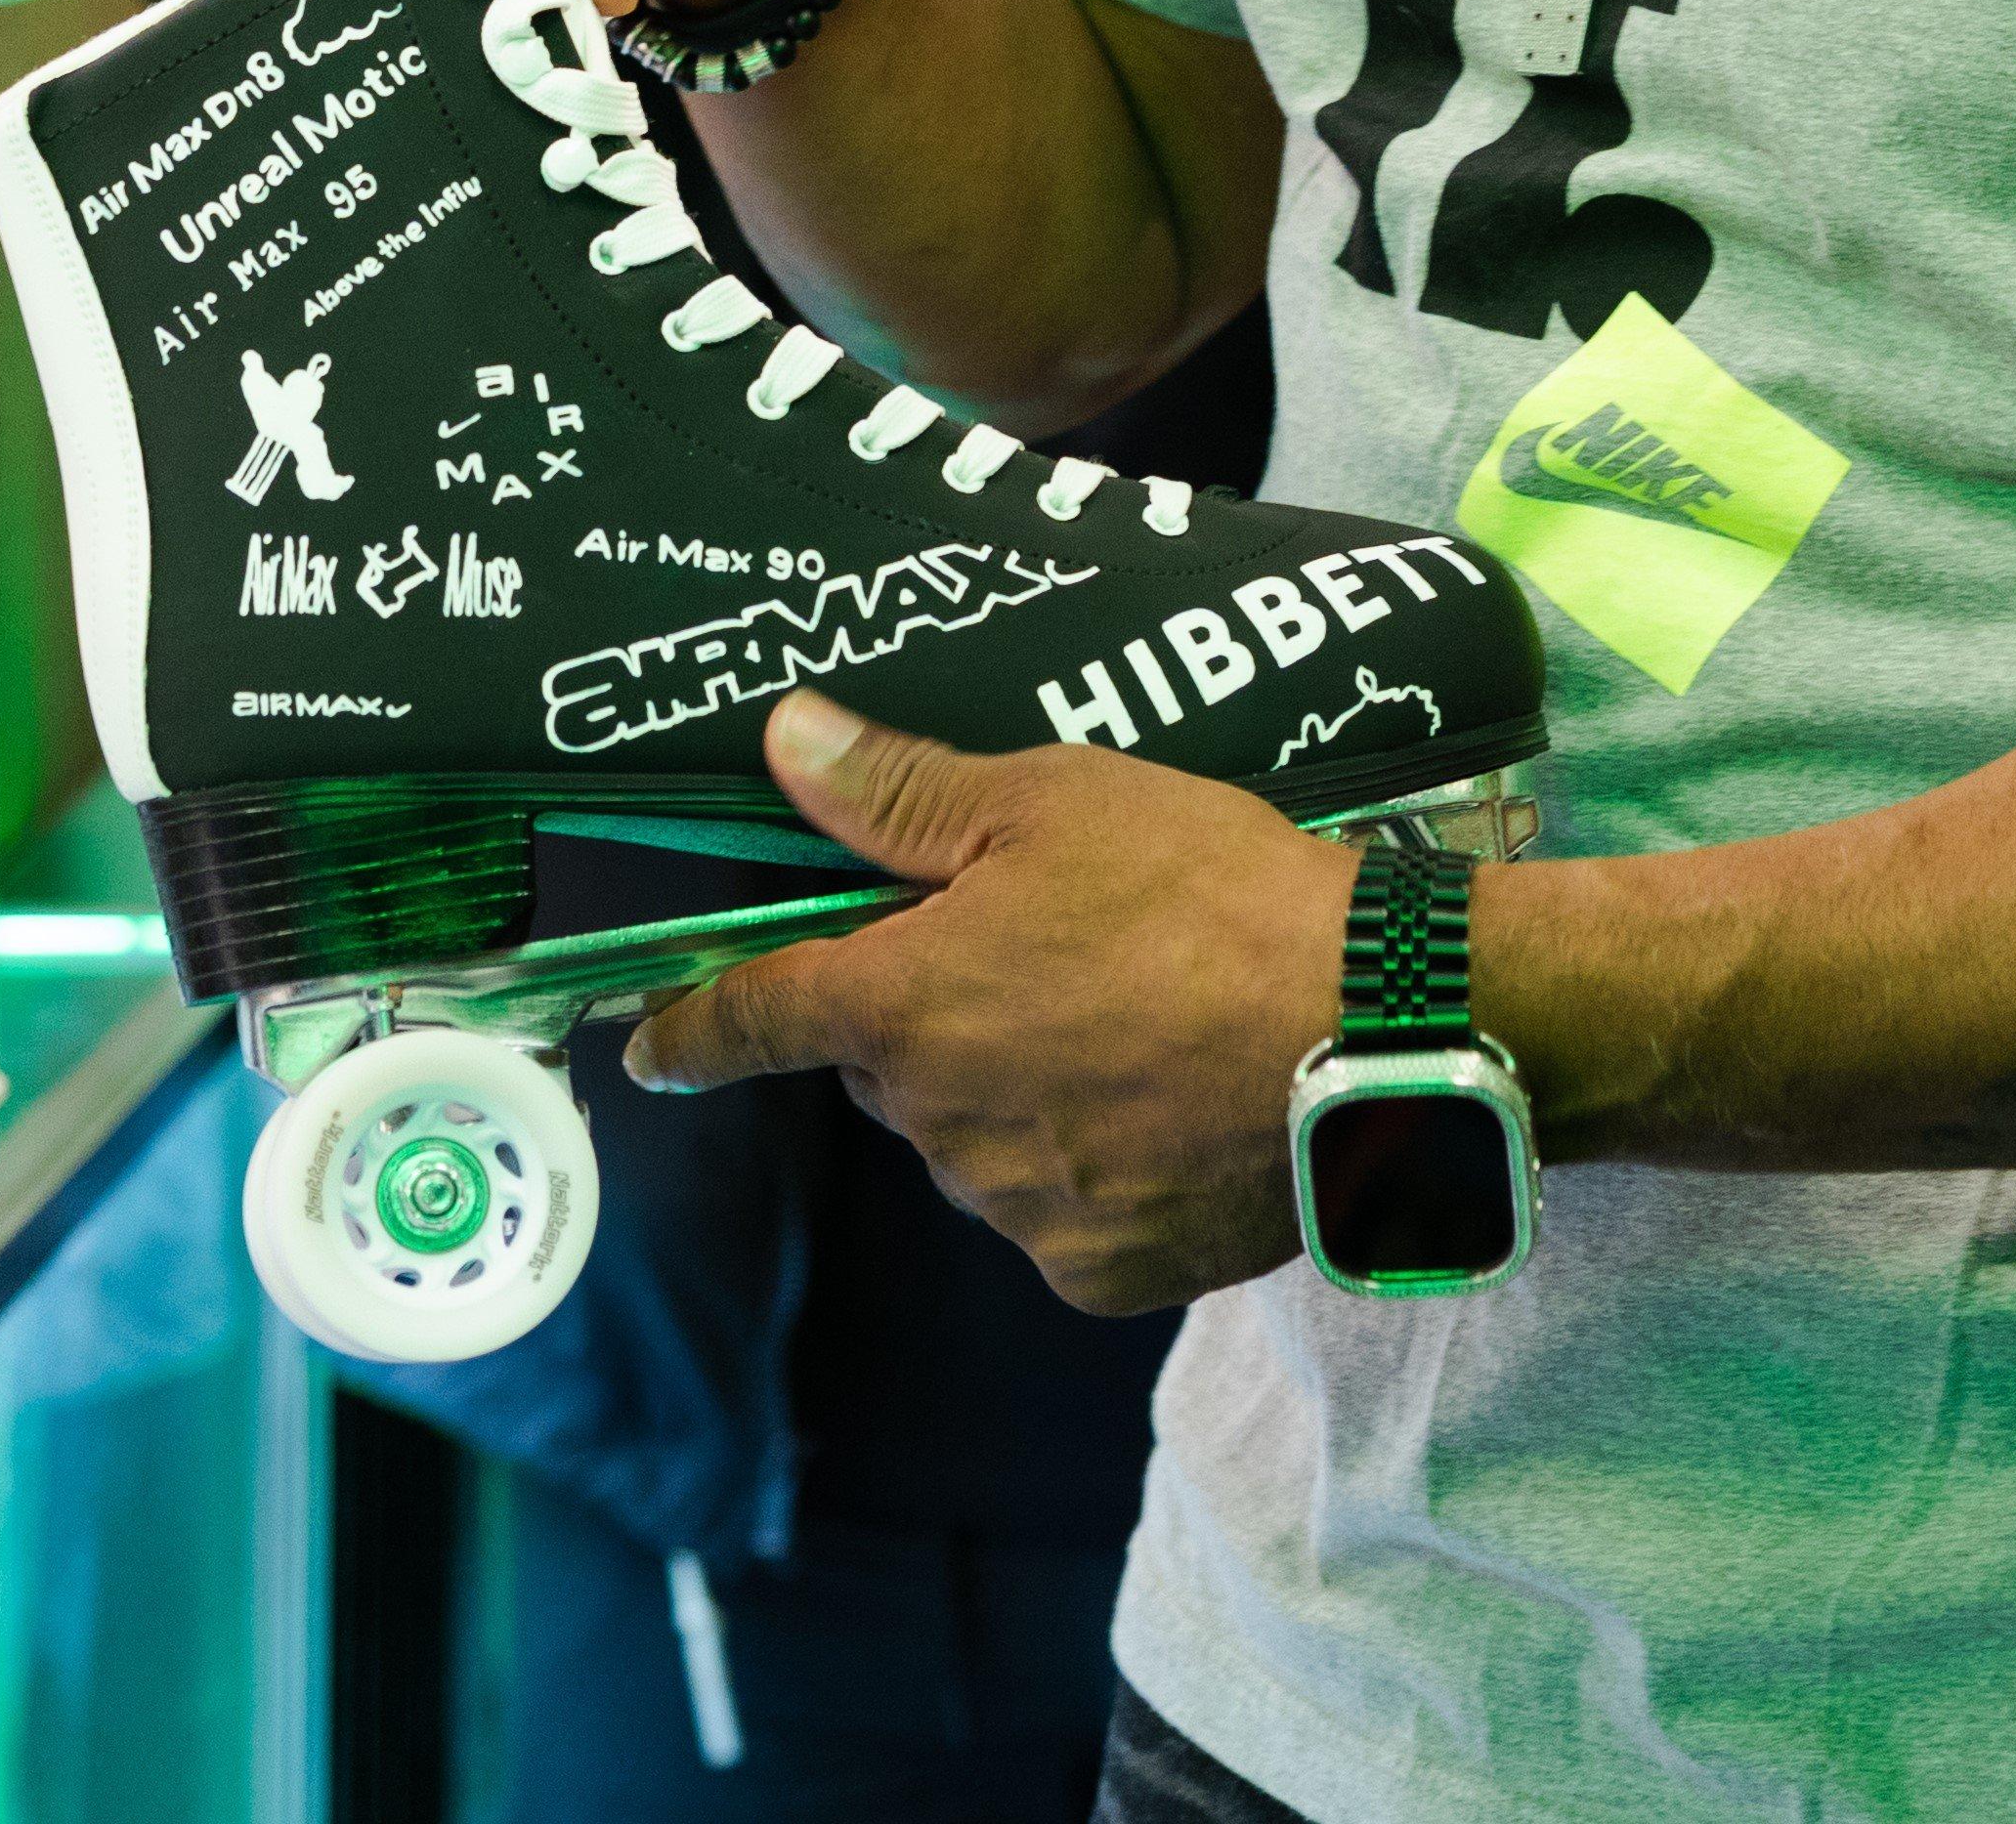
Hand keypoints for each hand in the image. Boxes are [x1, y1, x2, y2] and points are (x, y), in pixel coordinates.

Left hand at [618, 690, 1358, 1314]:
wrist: (1369, 1030)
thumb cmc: (1208, 892)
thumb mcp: (1054, 799)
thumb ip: (901, 791)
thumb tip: (785, 742)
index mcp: (904, 1006)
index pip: (758, 1016)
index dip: (693, 1030)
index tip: (646, 1050)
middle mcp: (939, 1124)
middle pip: (890, 1068)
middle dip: (935, 1015)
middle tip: (1043, 949)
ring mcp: (1020, 1210)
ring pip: (973, 1139)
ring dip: (1014, 1089)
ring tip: (1136, 1019)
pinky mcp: (1102, 1273)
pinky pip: (1057, 1211)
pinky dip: (1090, 1164)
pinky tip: (1169, 1101)